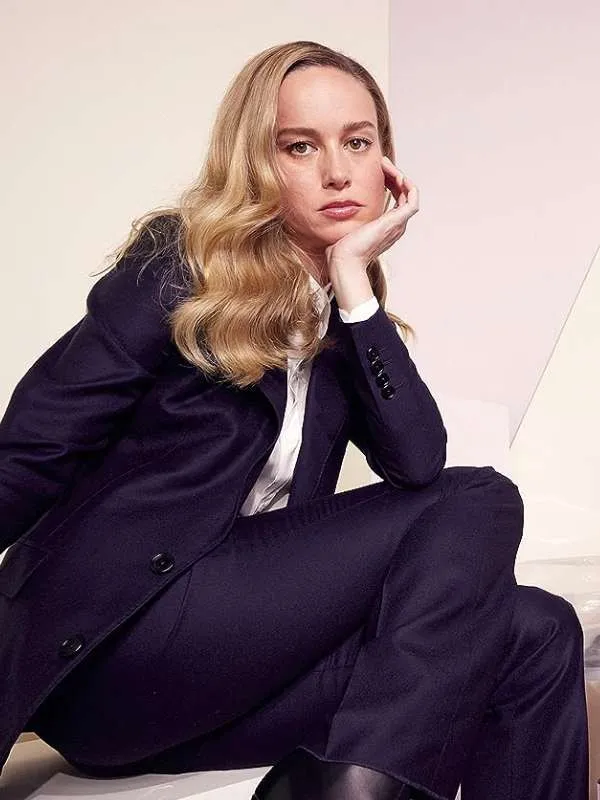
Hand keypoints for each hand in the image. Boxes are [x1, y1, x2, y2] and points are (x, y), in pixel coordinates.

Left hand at [325, 156, 418, 270]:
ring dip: (400, 176)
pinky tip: (395, 174)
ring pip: (409, 194)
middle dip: (394, 176)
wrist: (344, 260)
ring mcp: (397, 225)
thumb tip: (337, 207)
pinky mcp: (396, 222)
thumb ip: (349, 217)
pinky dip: (407, 185)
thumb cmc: (342, 249)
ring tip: (386, 165)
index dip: (389, 182)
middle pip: (403, 194)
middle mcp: (395, 226)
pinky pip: (412, 199)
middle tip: (382, 163)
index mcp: (386, 227)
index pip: (396, 199)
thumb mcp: (347, 227)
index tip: (377, 170)